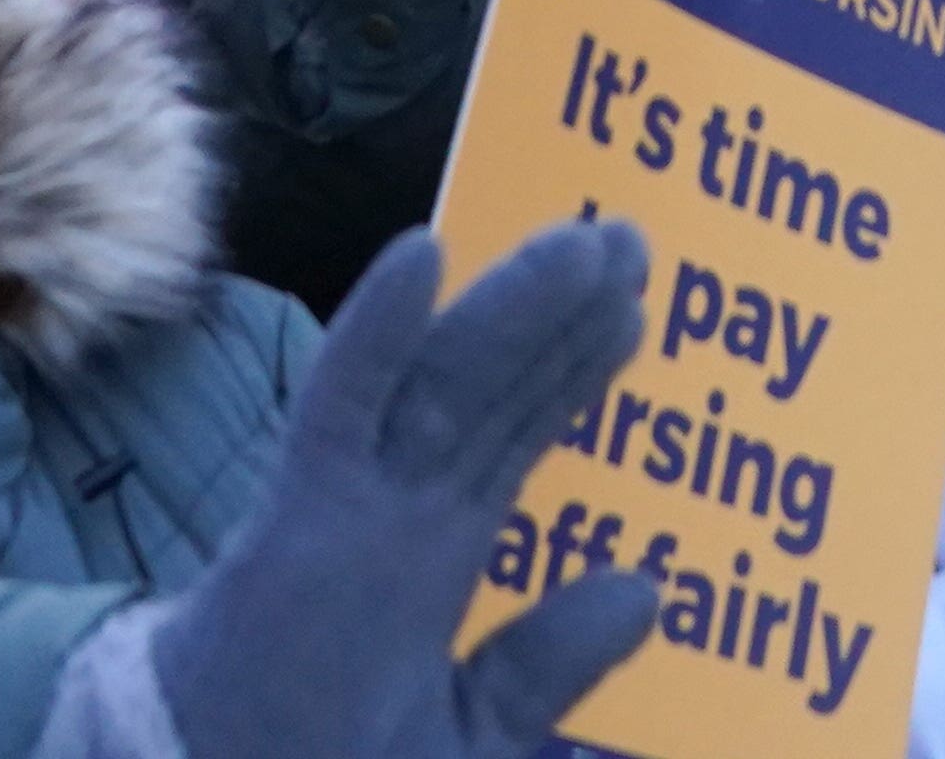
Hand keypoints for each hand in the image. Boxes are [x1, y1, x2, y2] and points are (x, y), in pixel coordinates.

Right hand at [150, 221, 663, 758]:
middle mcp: (400, 514)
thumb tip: (645, 589)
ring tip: (582, 241)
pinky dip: (376, 335)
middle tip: (630, 235)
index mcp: (434, 555)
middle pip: (491, 392)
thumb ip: (549, 663)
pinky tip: (420, 256)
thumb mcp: (470, 732)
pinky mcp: (298, 523)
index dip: (572, 370)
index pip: (512, 437)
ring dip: (509, 306)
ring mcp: (349, 510)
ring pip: (441, 383)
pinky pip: (339, 413)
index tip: (636, 305)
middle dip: (559, 315)